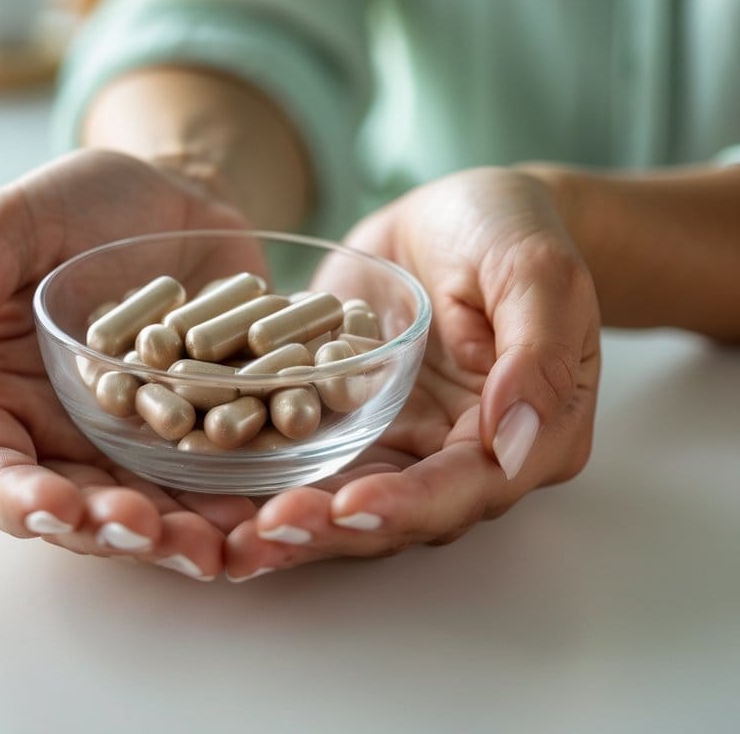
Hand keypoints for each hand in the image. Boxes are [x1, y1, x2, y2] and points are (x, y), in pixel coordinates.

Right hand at [0, 149, 260, 579]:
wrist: (168, 192)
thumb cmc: (74, 202)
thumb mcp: (5, 224)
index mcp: (4, 394)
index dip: (21, 498)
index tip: (59, 505)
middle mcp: (67, 430)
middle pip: (81, 505)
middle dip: (115, 530)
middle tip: (153, 532)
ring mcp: (139, 435)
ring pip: (154, 504)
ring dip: (184, 534)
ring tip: (220, 543)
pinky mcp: (205, 422)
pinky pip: (221, 469)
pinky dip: (242, 492)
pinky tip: (270, 499)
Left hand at [224, 167, 600, 578]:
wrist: (457, 207)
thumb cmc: (510, 230)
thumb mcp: (536, 271)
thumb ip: (536, 354)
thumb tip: (513, 440)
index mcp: (523, 438)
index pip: (463, 488)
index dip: (407, 505)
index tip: (349, 507)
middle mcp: (454, 452)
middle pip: (395, 511)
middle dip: (329, 528)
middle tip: (262, 535)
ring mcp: (396, 433)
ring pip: (342, 491)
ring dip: (287, 518)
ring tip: (224, 536)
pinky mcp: (344, 408)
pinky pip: (302, 444)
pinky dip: (260, 467)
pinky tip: (208, 479)